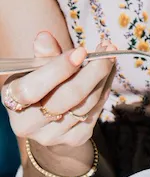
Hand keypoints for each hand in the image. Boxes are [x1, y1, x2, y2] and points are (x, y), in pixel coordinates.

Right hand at [3, 32, 115, 148]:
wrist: (46, 122)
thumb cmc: (39, 87)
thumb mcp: (34, 71)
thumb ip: (43, 56)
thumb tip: (45, 37)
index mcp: (12, 101)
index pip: (33, 88)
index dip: (59, 69)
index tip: (82, 51)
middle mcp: (29, 123)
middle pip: (69, 96)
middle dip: (93, 70)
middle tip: (107, 49)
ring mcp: (52, 135)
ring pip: (87, 103)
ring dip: (104, 77)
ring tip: (110, 56)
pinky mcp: (74, 139)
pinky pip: (96, 112)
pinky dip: (105, 90)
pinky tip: (108, 75)